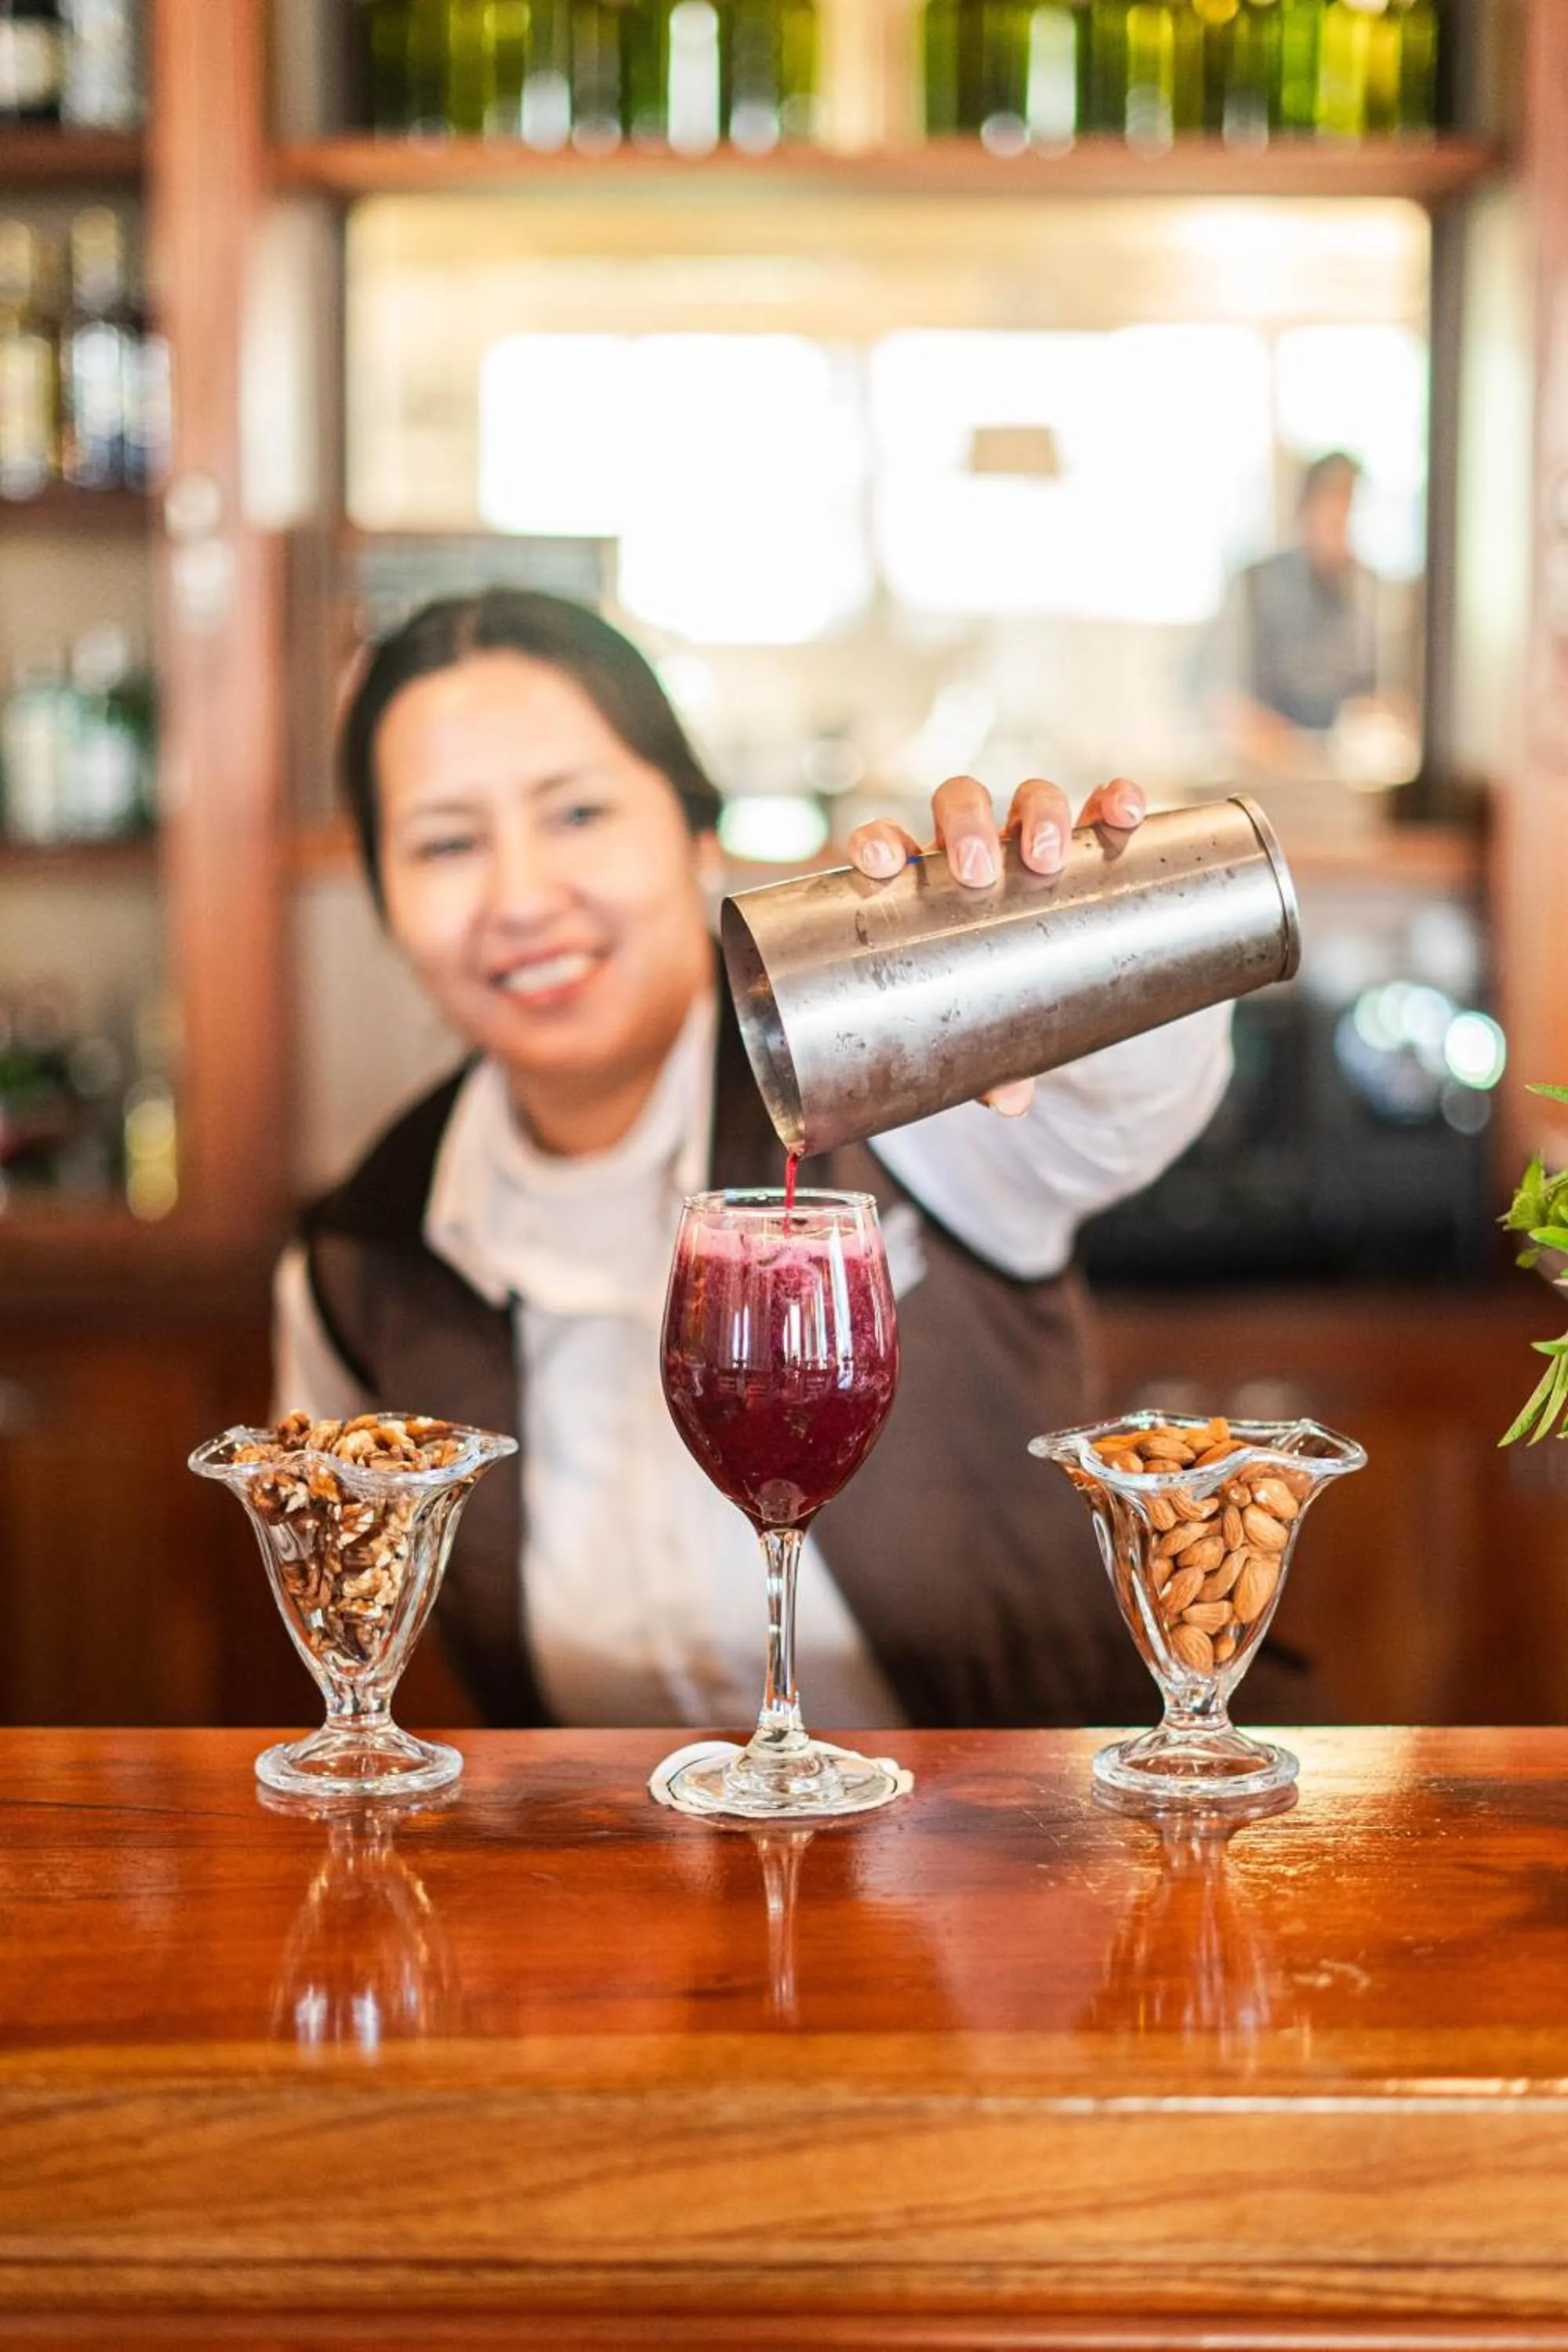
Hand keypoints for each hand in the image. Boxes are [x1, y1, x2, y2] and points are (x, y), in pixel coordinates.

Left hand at [846, 774, 1147, 1116]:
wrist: (1052, 975)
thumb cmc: (994, 997)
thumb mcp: (985, 1032)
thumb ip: (988, 1065)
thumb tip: (1009, 1103)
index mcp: (927, 885)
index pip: (889, 845)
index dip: (878, 844)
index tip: (877, 864)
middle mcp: (976, 849)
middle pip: (961, 803)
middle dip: (967, 825)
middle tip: (979, 871)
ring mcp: (1033, 838)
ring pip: (1031, 797)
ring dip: (1039, 813)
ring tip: (1048, 858)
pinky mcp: (1092, 838)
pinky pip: (1104, 805)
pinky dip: (1115, 801)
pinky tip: (1125, 815)